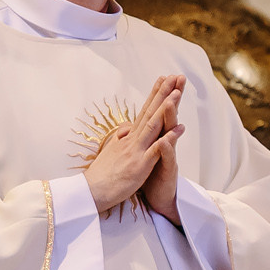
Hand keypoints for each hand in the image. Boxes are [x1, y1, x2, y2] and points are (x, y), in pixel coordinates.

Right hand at [86, 76, 183, 215]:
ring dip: (165, 108)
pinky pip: (156, 150)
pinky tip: (179, 128)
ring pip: (153, 125)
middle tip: (176, 76)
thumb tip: (128, 126)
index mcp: (128, 138)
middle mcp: (132, 140)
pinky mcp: (140, 165)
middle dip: (164, 93)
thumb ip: (121, 138)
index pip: (144, 111)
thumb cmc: (102, 175)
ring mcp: (136, 151)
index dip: (155, 95)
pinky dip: (168, 138)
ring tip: (177, 92)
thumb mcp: (111, 152)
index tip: (165, 79)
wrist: (89, 194)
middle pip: (150, 112)